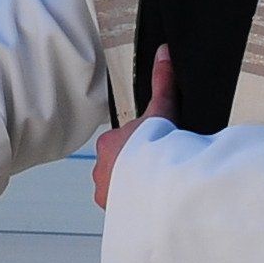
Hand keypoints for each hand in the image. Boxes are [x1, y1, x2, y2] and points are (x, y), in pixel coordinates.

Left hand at [92, 48, 174, 209]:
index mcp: (108, 144)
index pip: (123, 145)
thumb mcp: (162, 109)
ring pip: (119, 190)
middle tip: (159, 171)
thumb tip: (164, 50)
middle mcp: (99, 168)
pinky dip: (135, 208)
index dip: (142, 147)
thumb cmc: (158, 144)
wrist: (156, 179)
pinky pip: (123, 209)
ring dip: (134, 190)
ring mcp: (104, 192)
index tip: (157, 150)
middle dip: (136, 170)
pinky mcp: (112, 212)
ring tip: (156, 190)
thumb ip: (163, 81)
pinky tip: (150, 206)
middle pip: (119, 168)